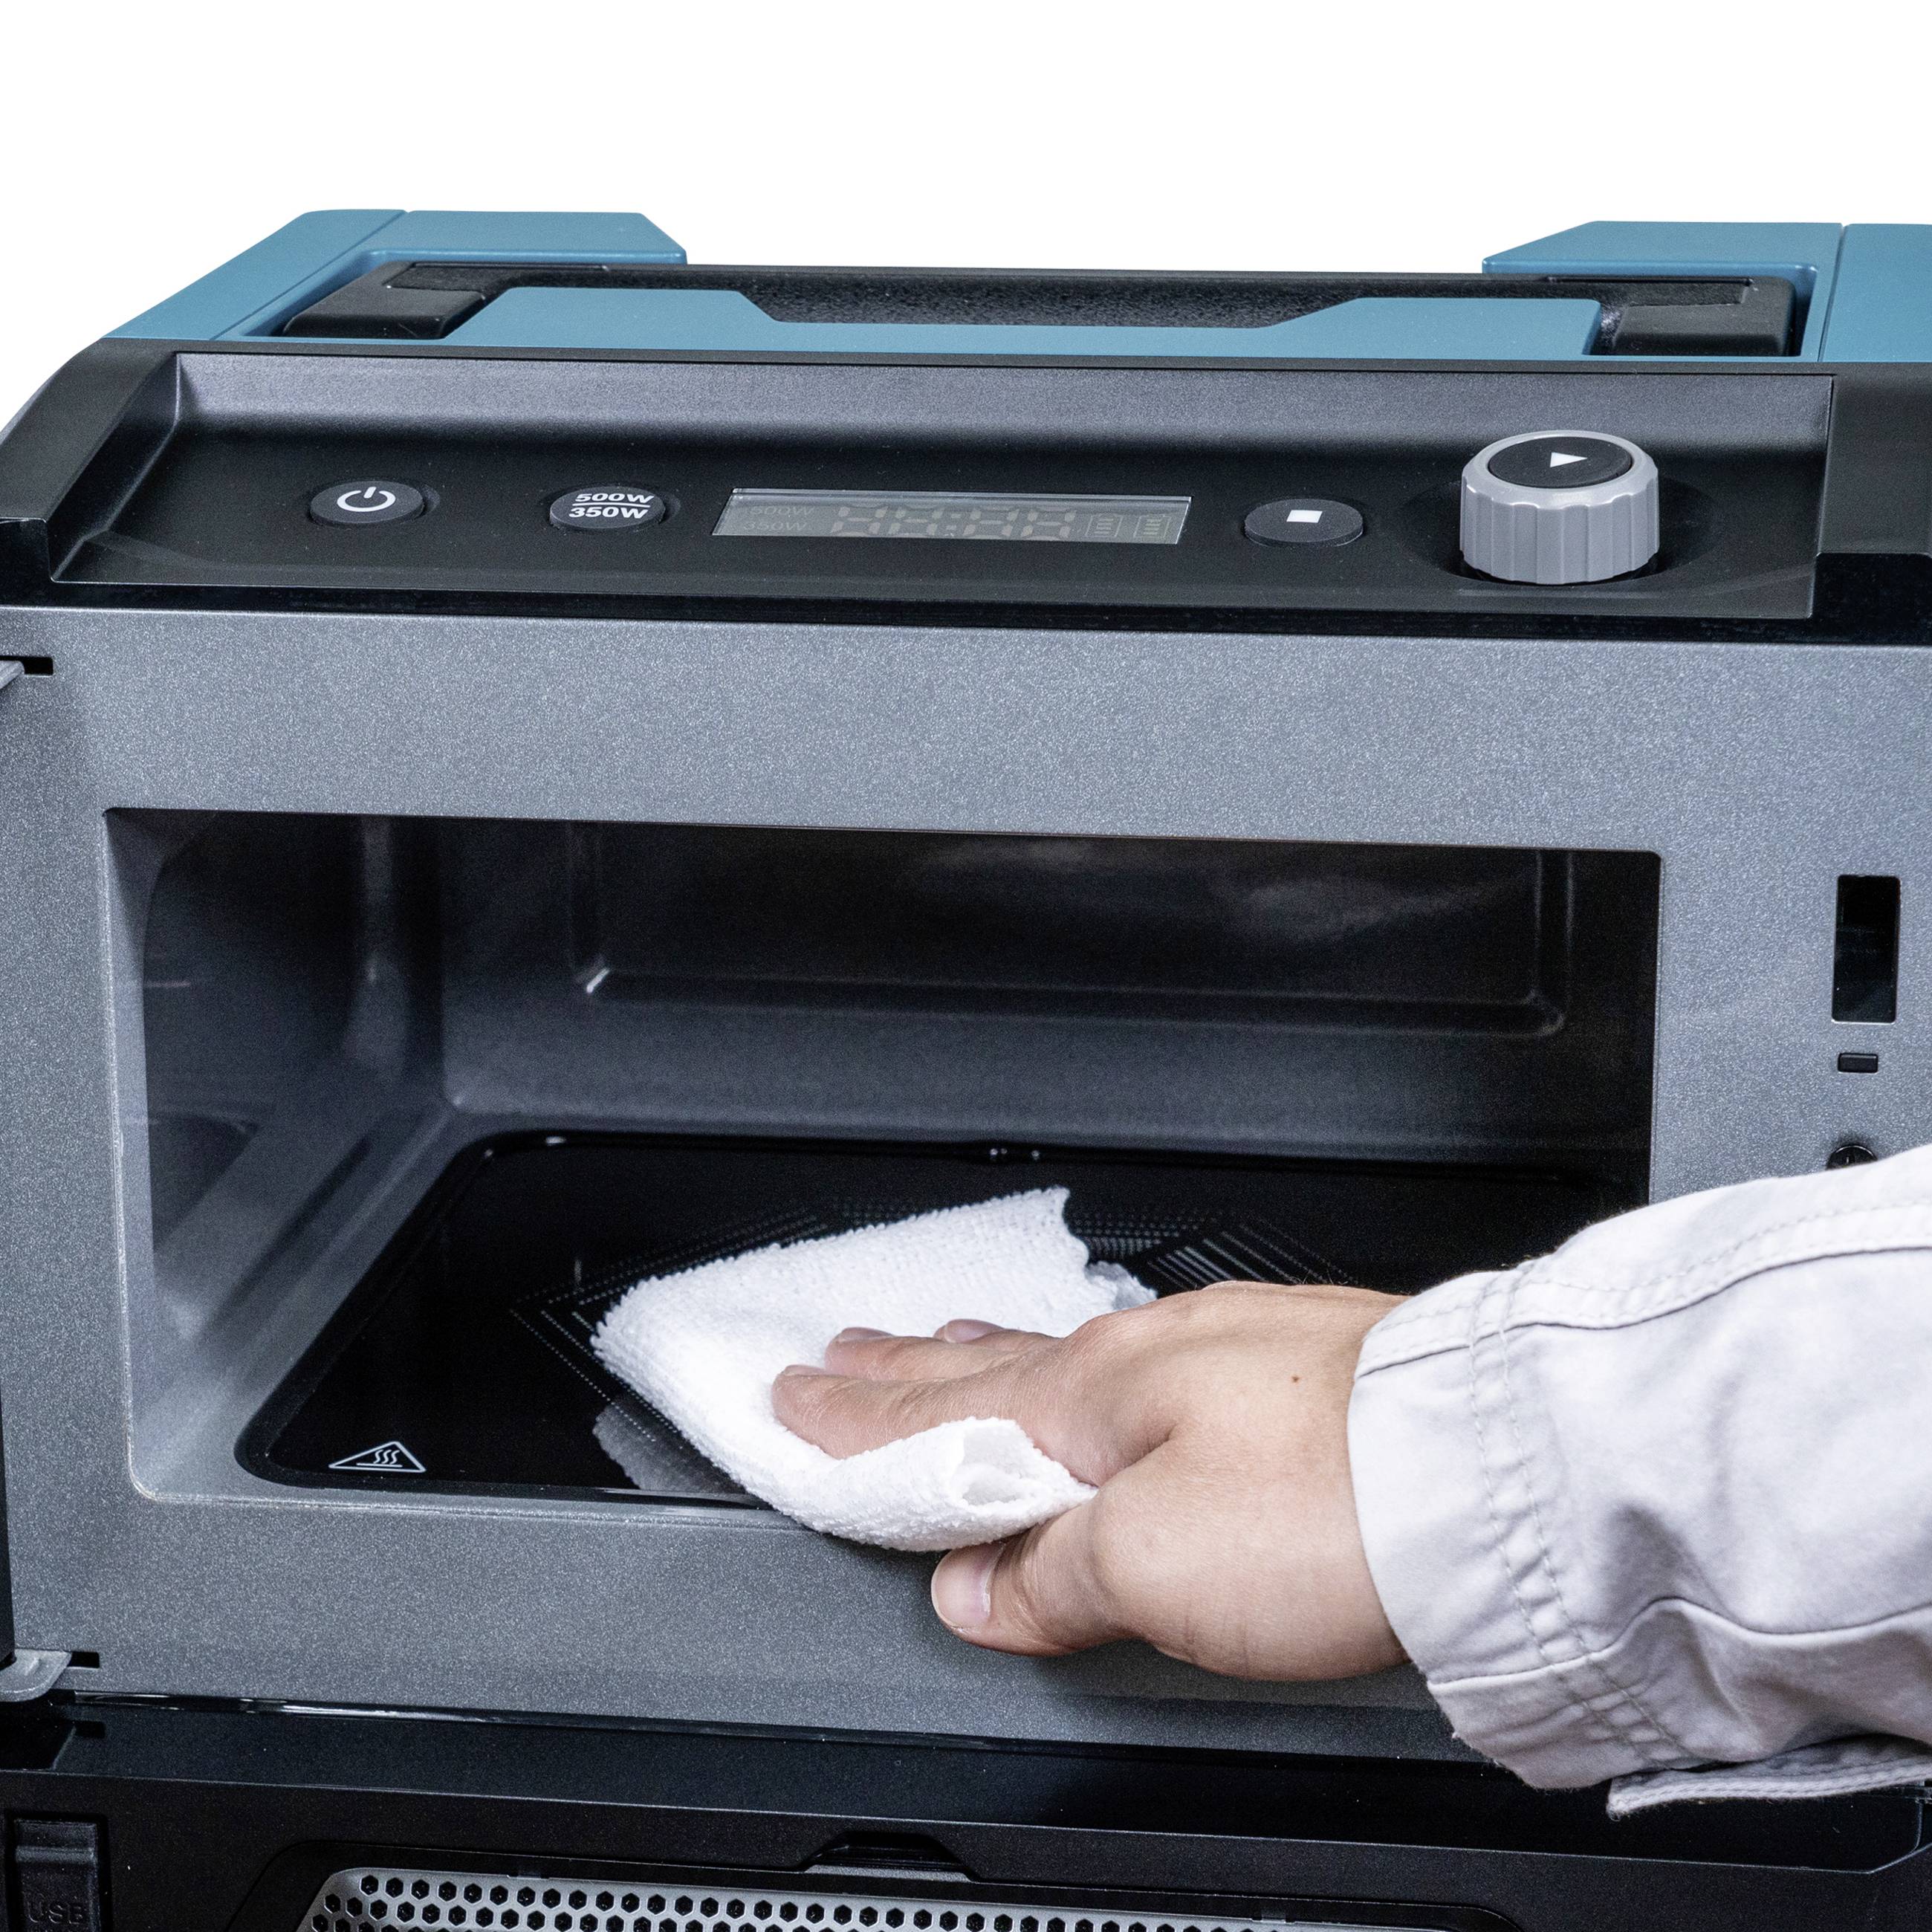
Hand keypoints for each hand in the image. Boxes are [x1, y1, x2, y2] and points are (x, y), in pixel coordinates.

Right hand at [772, 1280, 1405, 1679]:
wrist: (1502, 1474)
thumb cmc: (1339, 1507)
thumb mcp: (1155, 1566)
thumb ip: (1051, 1576)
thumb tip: (980, 1590)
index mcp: (1099, 1394)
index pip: (944, 1414)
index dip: (859, 1419)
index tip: (797, 1400)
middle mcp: (1156, 1357)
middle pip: (1000, 1366)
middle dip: (910, 1369)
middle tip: (844, 1356)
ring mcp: (1230, 1355)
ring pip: (1078, 1359)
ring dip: (998, 1361)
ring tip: (952, 1353)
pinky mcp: (1302, 1378)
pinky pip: (1155, 1368)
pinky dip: (1098, 1376)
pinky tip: (1118, 1380)